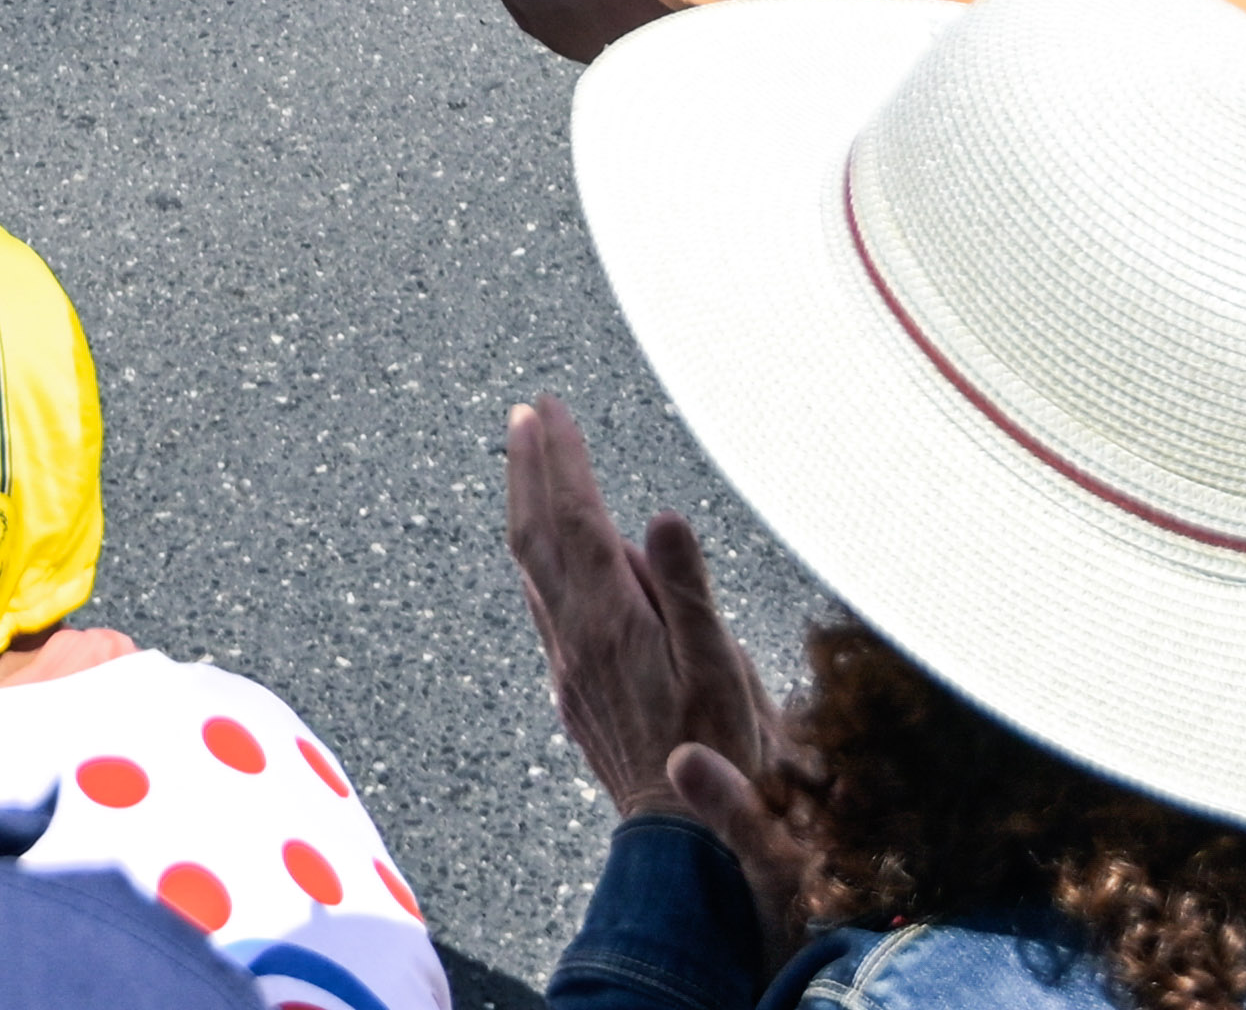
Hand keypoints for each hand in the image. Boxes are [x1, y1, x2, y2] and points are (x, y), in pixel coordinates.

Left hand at [502, 400, 820, 930]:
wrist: (676, 839)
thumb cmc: (716, 753)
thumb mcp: (720, 669)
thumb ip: (688, 590)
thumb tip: (661, 516)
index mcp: (612, 618)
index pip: (575, 519)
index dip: (561, 458)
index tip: (549, 406)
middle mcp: (576, 634)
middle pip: (536, 534)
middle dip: (529, 468)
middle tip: (525, 414)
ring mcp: (568, 662)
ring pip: (531, 568)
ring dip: (526, 506)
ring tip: (526, 460)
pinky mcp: (572, 686)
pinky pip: (544, 602)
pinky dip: (539, 555)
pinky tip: (549, 553)